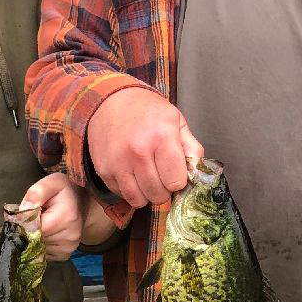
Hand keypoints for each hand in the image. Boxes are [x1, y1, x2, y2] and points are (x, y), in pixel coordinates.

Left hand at [22, 172, 87, 261]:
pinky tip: (46, 232)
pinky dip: (39, 244)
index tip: (26, 213)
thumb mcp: (52, 182)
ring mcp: (68, 248)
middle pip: (34, 240)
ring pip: (36, 248)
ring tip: (43, 223)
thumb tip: (23, 209)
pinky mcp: (64, 255)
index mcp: (66, 217)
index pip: (33, 228)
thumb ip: (37, 192)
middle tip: (35, 217)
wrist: (81, 203)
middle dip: (29, 229)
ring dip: (34, 237)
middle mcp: (69, 237)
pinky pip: (42, 253)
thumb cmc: (65, 192)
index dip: (24, 221)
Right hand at [85, 87, 203, 208]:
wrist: (111, 101)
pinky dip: (130, 190)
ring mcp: (118, 162)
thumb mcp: (176, 120)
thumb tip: (198, 173)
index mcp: (161, 136)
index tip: (175, 172)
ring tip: (147, 176)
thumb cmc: (147, 111)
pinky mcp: (103, 170)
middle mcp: (138, 151)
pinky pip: (122, 194)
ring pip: (139, 200)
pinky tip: (132, 173)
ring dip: (146, 193)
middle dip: (164, 190)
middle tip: (161, 175)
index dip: (179, 180)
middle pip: (158, 194)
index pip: (176, 181)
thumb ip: (192, 147)